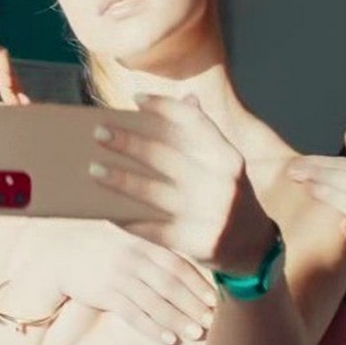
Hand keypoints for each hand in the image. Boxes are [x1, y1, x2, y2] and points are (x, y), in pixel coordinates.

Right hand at [12, 220, 216, 344]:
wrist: (60, 255)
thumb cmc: (100, 251)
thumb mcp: (127, 243)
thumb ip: (153, 254)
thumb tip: (188, 271)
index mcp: (142, 244)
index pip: (177, 264)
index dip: (198, 283)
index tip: (216, 300)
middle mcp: (132, 258)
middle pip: (170, 284)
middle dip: (194, 304)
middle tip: (213, 321)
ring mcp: (117, 276)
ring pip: (154, 301)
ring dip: (177, 319)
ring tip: (197, 333)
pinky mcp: (104, 293)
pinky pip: (132, 314)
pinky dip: (151, 327)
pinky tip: (168, 339)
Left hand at [91, 94, 275, 274]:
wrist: (252, 247)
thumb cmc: (225, 195)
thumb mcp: (223, 165)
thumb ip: (204, 135)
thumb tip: (186, 98)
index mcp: (227, 158)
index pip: (194, 123)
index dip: (165, 107)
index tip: (137, 99)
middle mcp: (221, 183)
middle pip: (164, 156)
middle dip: (128, 143)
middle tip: (98, 133)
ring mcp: (209, 214)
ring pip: (152, 193)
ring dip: (119, 179)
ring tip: (93, 168)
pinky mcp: (196, 242)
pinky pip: (151, 228)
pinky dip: (126, 219)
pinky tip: (105, 210)